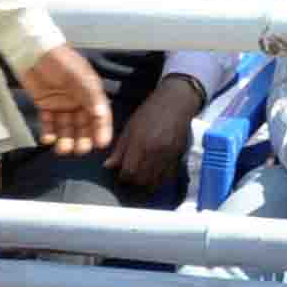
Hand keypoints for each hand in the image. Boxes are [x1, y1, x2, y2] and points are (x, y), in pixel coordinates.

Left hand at [19, 45, 113, 157]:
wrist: (33, 52)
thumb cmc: (61, 61)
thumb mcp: (80, 77)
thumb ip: (91, 96)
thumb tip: (102, 115)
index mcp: (90, 92)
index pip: (99, 115)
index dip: (101, 130)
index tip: (100, 145)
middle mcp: (78, 100)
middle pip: (83, 125)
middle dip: (82, 138)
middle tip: (79, 150)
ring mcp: (61, 104)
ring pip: (66, 127)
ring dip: (65, 139)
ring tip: (61, 149)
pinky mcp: (45, 106)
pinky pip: (49, 123)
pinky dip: (49, 132)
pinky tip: (48, 139)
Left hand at [106, 75, 203, 196]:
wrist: (176, 103)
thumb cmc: (150, 112)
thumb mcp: (130, 126)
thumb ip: (120, 149)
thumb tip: (108, 166)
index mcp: (140, 143)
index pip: (129, 171)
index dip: (123, 177)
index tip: (121, 175)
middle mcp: (155, 152)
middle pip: (142, 179)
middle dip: (134, 182)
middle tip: (131, 177)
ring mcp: (168, 155)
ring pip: (156, 181)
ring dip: (147, 183)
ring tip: (142, 178)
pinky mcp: (179, 156)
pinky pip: (168, 176)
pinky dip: (160, 179)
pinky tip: (156, 175)